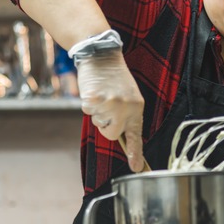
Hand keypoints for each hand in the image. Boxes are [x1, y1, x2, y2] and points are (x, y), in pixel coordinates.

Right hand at [76, 49, 145, 171]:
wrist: (101, 55)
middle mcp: (126, 108)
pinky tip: (93, 90)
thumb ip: (125, 115)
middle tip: (106, 106)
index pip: (136, 135)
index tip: (137, 168)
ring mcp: (110, 104)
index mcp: (137, 107)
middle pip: (111, 134)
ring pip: (98, 123)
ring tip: (101, 94)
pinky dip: (87, 103)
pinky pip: (87, 111)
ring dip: (96, 112)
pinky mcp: (95, 100)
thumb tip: (119, 135)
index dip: (135, 153)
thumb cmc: (113, 77)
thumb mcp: (128, 95)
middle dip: (105, 125)